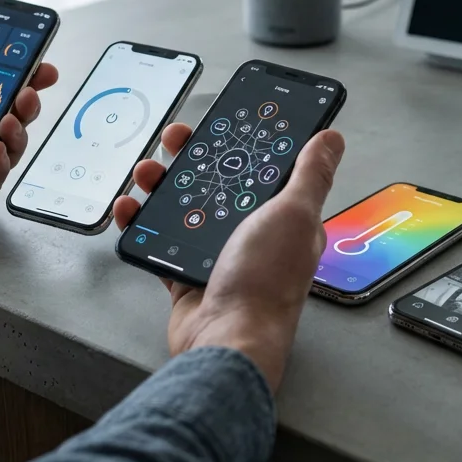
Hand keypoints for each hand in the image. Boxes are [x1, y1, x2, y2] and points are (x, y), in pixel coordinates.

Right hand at [114, 123, 344, 391]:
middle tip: (174, 140)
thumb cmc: (265, 283)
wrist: (225, 341)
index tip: (223, 120)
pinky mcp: (186, 275)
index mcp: (284, 218)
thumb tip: (331, 140)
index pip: (264, 167)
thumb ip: (310, 175)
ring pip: (185, 207)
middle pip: (219, 182)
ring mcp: (217, 255)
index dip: (243, 141)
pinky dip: (142, 222)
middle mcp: (252, 235)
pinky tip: (131, 208)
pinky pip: (160, 240)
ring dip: (162, 185)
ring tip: (147, 172)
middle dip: (194, 158)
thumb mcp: (293, 215)